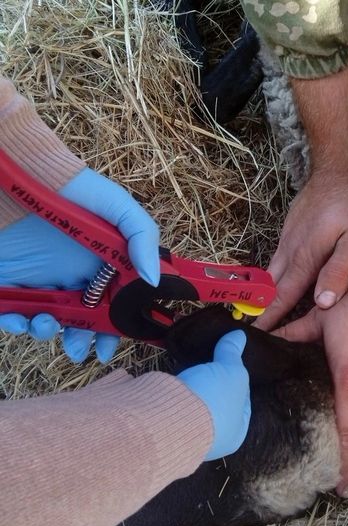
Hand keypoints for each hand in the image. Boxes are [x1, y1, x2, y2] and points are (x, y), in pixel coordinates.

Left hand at [0, 167, 159, 362]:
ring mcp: (41, 279)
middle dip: (80, 340)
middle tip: (79, 350)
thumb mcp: (120, 209)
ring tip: (46, 326)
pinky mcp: (12, 281)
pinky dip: (16, 324)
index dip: (113, 329)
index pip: (113, 306)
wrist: (27, 174)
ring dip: (47, 333)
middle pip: (80, 321)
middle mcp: (73, 277)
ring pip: (47, 321)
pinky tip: (20, 319)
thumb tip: (154, 280)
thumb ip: (143, 240)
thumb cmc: (75, 189)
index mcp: (103, 266)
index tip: (110, 346)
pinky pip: (13, 313)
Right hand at [177, 330, 250, 459]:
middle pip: (217, 404)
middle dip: (215, 384)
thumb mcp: (231, 371)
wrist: (169, 417)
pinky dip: (177, 389)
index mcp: (235, 433)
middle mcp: (213, 438)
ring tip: (195, 366)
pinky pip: (176, 402)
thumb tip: (239, 335)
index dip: (240, 382)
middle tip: (212, 363)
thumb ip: (232, 353)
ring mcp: (187, 432)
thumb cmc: (213, 400)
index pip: (242, 404)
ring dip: (194, 387)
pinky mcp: (165, 422)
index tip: (233, 365)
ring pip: (195, 404)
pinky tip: (179, 375)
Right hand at [255, 173, 347, 329]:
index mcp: (305, 259)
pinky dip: (268, 277)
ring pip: (270, 273)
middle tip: (246, 332)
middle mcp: (290, 252)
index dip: (270, 317)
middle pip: (270, 287)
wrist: (340, 167)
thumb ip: (339, 271)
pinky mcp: (289, 231)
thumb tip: (321, 303)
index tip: (255, 335)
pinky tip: (268, 285)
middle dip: (258, 310)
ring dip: (260, 294)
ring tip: (251, 314)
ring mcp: (287, 240)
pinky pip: (275, 260)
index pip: (283, 296)